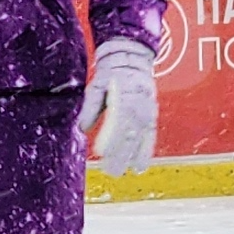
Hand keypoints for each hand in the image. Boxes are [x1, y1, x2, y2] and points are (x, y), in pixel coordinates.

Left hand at [78, 36, 157, 175]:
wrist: (132, 60)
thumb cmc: (111, 74)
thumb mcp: (96, 86)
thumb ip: (90, 107)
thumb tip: (82, 127)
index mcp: (124, 99)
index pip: (116, 123)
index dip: (109, 139)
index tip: (100, 153)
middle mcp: (138, 108)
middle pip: (129, 136)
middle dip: (120, 155)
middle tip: (111, 172)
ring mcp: (146, 113)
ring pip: (139, 139)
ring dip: (132, 158)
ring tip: (123, 172)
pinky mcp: (151, 117)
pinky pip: (150, 137)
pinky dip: (146, 153)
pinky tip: (140, 167)